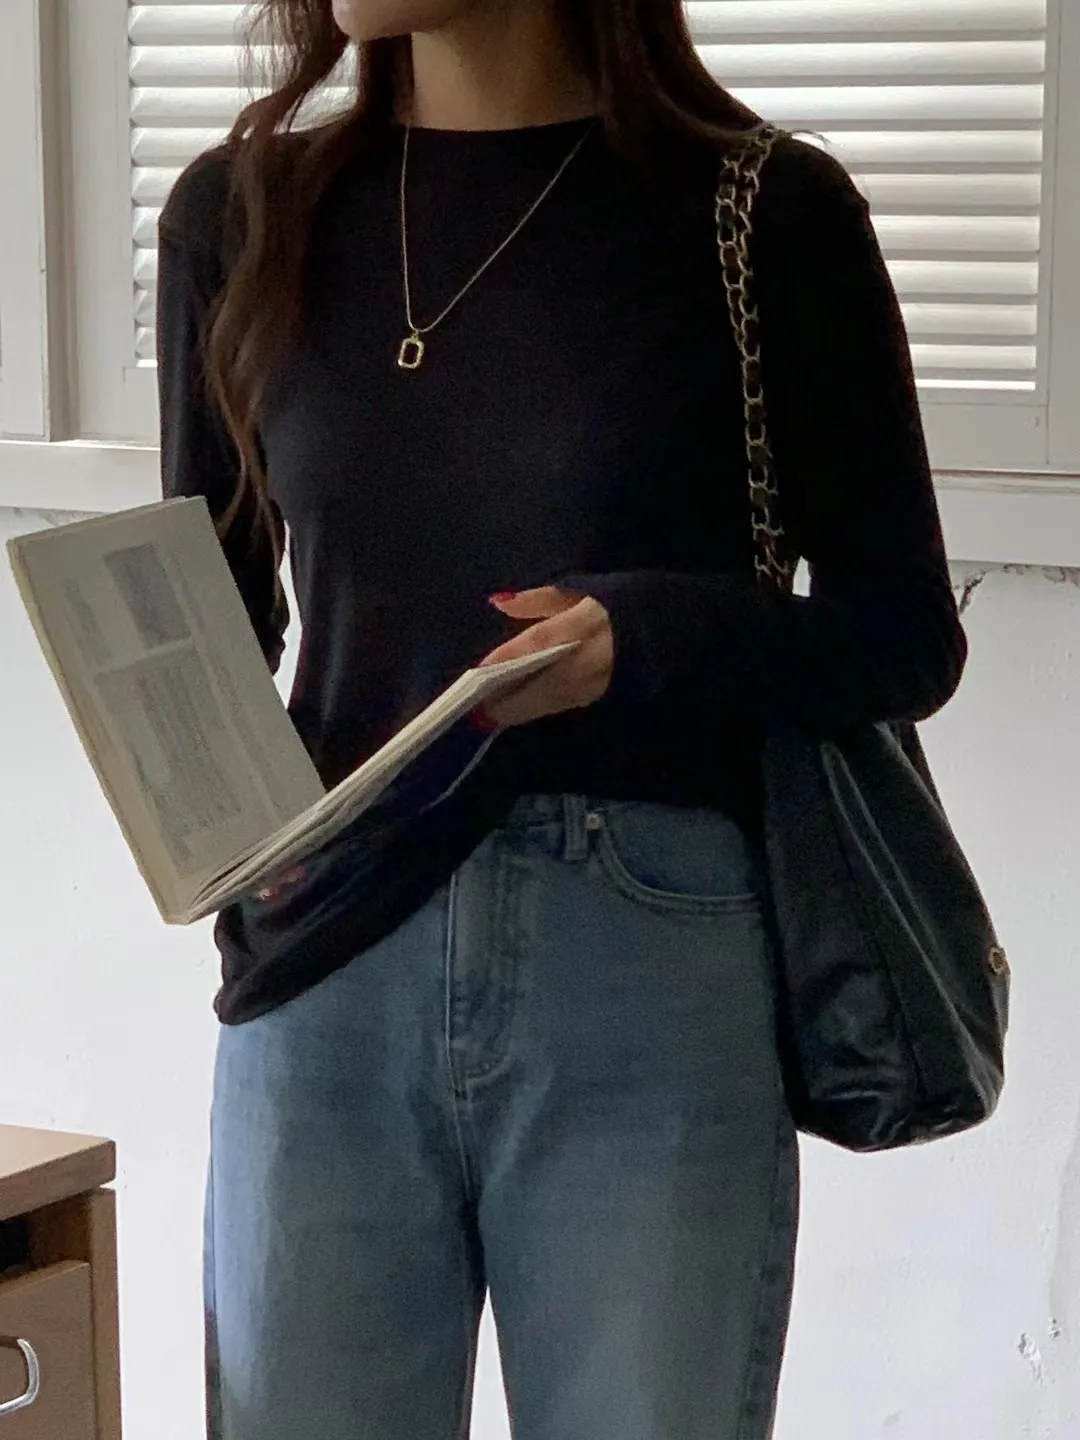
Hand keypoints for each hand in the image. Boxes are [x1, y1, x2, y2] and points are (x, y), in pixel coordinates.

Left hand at [475, 587, 613, 728]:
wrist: (670, 625)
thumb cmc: (618, 602)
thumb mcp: (578, 590)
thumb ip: (538, 600)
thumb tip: (500, 602)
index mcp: (581, 625)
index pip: (536, 643)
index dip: (505, 659)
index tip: (476, 673)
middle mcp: (588, 658)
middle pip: (541, 685)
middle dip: (508, 701)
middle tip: (476, 710)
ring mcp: (596, 681)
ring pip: (551, 701)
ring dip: (520, 709)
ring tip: (491, 712)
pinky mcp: (601, 695)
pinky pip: (563, 703)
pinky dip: (538, 706)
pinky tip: (519, 707)